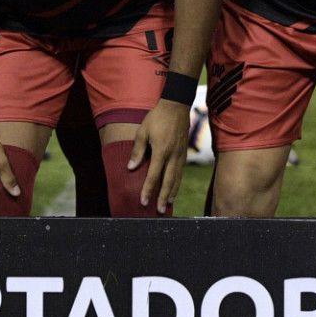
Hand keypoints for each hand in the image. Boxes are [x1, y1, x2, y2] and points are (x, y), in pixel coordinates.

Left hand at [127, 99, 188, 213]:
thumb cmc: (157, 118)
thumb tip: (130, 168)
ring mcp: (181, 154)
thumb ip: (137, 151)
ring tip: (167, 204)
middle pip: (168, 181)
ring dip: (172, 192)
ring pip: (177, 178)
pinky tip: (174, 188)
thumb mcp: (143, 131)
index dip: (148, 190)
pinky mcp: (184, 152)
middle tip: (159, 210)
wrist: (176, 106)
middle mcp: (173, 155)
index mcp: (161, 151)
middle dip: (163, 197)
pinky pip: (181, 171)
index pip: (153, 176)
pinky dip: (178, 182)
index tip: (144, 201)